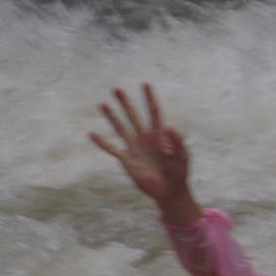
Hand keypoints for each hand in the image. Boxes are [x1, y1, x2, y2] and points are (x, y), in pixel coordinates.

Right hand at [90, 84, 200, 224]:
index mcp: (159, 135)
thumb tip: (168, 127)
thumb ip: (178, 141)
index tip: (145, 84)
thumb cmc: (179, 173)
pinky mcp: (127, 160)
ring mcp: (134, 148)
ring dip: (112, 117)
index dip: (150, 99)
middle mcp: (144, 138)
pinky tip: (92, 134)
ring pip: (121, 128)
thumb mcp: (183, 156)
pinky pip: (112, 149)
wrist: (169, 191)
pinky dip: (102, 142)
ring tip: (102, 104)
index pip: (154, 112)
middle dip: (126, 103)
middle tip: (116, 89)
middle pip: (133, 116)